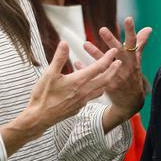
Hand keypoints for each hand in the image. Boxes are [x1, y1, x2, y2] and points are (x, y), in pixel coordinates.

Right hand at [0, 42, 119, 155]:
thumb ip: (59, 58)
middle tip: (119, 62)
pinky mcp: (79, 107)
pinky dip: (98, 88)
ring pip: (101, 89)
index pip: (98, 68)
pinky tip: (92, 86)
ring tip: (109, 74)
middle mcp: (84, 91)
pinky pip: (93, 96)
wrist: (40, 118)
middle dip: (113, 70)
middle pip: (105, 79)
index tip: (114, 51)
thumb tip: (64, 43)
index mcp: (78, 81)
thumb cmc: (43, 95)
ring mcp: (83, 100)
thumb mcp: (49, 74)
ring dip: (107, 80)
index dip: (108, 58)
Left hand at [81, 16, 151, 127]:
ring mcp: (117, 77)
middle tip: (102, 29)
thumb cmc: (133, 75)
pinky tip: (77, 63)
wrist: (131, 101)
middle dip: (111, 41)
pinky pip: (95, 76)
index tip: (128, 18)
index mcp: (132, 59)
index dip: (131, 31)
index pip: (133, 43)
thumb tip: (148, 28)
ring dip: (95, 53)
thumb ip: (140, 44)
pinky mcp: (107, 86)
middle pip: (118, 52)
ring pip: (105, 64)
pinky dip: (85, 69)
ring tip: (85, 43)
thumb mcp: (137, 60)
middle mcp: (125, 67)